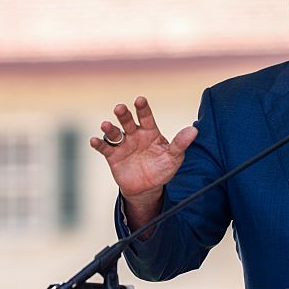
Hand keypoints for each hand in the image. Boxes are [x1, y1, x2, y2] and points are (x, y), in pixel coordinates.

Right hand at [90, 96, 197, 225]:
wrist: (148, 188)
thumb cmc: (162, 169)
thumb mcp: (174, 157)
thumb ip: (181, 144)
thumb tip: (194, 130)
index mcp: (150, 132)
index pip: (146, 117)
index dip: (143, 108)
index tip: (140, 100)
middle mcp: (135, 135)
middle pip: (128, 121)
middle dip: (123, 114)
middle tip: (120, 108)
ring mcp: (123, 145)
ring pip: (114, 133)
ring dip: (109, 128)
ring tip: (106, 125)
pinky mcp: (113, 156)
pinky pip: (104, 148)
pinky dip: (99, 144)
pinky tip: (95, 140)